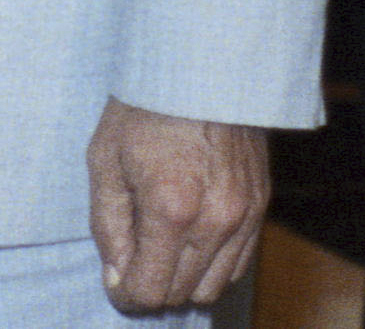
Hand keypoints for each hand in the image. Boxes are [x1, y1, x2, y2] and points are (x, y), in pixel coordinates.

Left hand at [87, 97, 267, 312]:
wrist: (196, 68)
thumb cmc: (142, 109)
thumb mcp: (104, 161)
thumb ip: (108, 225)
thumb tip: (117, 276)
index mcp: (170, 209)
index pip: (150, 288)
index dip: (126, 295)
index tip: (115, 285)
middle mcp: (215, 220)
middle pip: (182, 293)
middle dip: (152, 288)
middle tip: (131, 265)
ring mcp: (244, 216)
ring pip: (215, 286)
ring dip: (184, 281)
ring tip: (159, 252)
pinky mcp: (261, 207)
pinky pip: (239, 263)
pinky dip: (213, 265)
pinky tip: (190, 243)